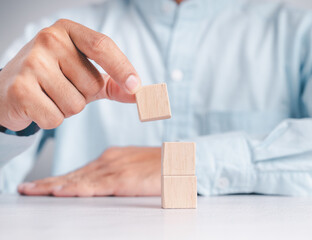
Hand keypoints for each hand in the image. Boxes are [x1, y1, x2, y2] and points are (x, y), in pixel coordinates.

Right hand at [0, 19, 140, 130]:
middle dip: (84, 96)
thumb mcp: (85, 73)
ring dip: (67, 109)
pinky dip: (51, 119)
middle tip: (62, 87)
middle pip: (92, 84)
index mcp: (68, 30)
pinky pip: (55, 118)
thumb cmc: (55, 79)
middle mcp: (48, 40)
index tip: (136, 86)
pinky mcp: (19, 89)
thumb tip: (140, 93)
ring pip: (76, 104)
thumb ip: (114, 82)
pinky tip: (38, 106)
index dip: (122, 67)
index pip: (102, 45)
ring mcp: (31, 63)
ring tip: (50, 96)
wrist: (10, 88)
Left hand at [18, 147, 160, 196]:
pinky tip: (60, 192)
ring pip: (78, 180)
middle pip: (73, 175)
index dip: (58, 179)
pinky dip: (74, 189)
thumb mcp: (134, 166)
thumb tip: (101, 183)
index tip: (39, 185)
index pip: (79, 172)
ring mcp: (113, 170)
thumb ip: (117, 173)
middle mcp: (107, 162)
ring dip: (53, 187)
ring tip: (32, 191)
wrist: (181, 160)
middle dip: (47, 183)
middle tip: (25, 188)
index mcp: (110, 159)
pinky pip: (93, 186)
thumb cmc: (159, 165)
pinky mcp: (122, 180)